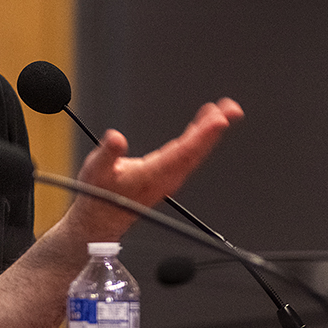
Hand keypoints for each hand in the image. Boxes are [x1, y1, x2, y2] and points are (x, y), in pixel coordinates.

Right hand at [71, 98, 242, 237]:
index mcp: (154, 175)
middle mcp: (168, 177)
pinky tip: (203, 125)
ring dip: (210, 131)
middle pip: (197, 150)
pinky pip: (191, 153)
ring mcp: (171, 177)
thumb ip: (107, 153)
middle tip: (232, 109)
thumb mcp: (96, 171)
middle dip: (215, 128)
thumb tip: (116, 138)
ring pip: (197, 152)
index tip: (219, 120)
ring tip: (223, 110)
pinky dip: (200, 136)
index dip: (202, 135)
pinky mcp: (170, 175)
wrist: (102, 219)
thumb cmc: (100, 195)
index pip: (184, 151)